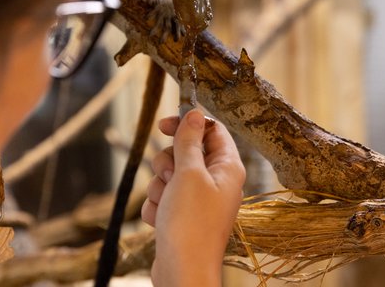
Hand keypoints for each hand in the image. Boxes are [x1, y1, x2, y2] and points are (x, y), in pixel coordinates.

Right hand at [141, 109, 245, 286]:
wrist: (182, 271)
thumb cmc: (191, 223)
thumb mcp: (188, 174)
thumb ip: (189, 141)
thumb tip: (195, 113)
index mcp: (227, 167)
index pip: (210, 130)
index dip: (187, 124)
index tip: (163, 124)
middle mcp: (216, 181)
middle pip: (185, 151)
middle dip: (167, 163)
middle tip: (170, 177)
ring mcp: (198, 200)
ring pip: (168, 175)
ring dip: (159, 187)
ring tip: (167, 205)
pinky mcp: (182, 216)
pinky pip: (162, 197)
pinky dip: (158, 207)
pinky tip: (162, 221)